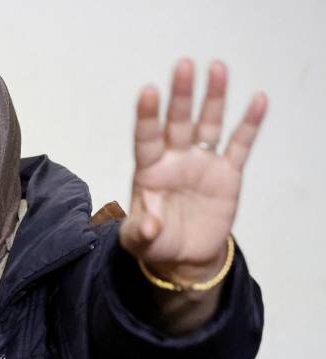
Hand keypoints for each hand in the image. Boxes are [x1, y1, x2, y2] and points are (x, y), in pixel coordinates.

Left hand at [120, 59, 266, 283]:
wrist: (184, 256)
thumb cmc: (155, 242)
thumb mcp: (138, 242)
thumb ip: (140, 232)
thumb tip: (149, 226)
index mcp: (149, 170)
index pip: (146, 138)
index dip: (148, 116)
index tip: (149, 91)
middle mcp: (175, 159)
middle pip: (178, 121)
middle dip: (182, 95)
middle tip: (184, 65)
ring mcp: (202, 163)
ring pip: (208, 124)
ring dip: (213, 97)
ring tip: (217, 68)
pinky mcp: (227, 173)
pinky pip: (239, 145)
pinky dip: (249, 124)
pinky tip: (257, 100)